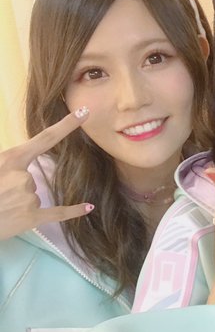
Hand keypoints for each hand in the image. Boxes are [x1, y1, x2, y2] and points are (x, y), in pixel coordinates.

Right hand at [0, 108, 92, 240]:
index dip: (66, 125)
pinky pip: (58, 212)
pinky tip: (88, 206)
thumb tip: (17, 163)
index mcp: (10, 160)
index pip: (45, 138)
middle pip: (31, 177)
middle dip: (15, 185)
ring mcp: (29, 198)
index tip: (84, 113)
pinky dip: (74, 211)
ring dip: (19, 201)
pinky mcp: (32, 218)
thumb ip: (6, 159)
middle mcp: (23, 177)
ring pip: (34, 194)